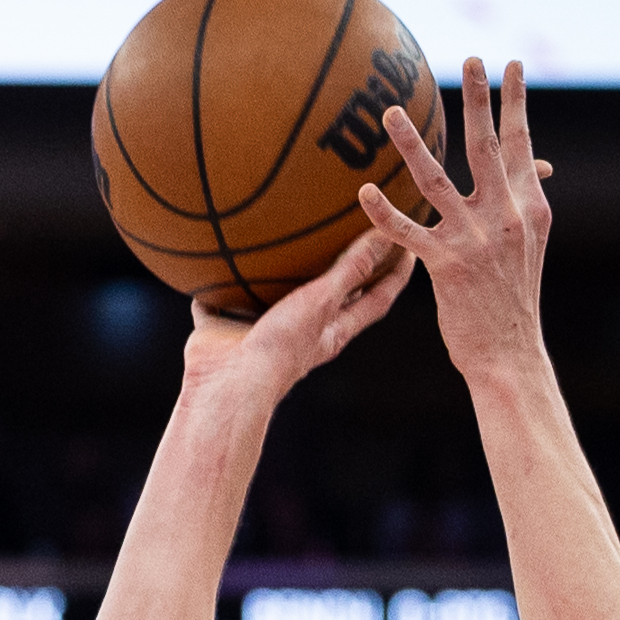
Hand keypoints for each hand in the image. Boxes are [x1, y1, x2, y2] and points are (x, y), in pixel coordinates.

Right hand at [183, 227, 415, 402]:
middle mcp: (300, 331)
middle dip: (346, 271)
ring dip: (277, 274)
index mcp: (332, 331)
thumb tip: (385, 233)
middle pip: (332, 298)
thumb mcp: (322, 302)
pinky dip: (214, 285)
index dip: (396, 276)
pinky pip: (218, 301)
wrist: (227, 386)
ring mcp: (260, 330)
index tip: (410, 247)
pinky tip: (208, 260)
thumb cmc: (281, 349)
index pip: (376, 300)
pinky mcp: (223, 328)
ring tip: (281, 239)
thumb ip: (351, 269)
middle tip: (357, 235)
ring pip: (273, 297)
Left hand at [358, 59, 551, 378]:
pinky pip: (409, 233)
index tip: (511, 65)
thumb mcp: (528, 246)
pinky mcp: (447, 266)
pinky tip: (364, 192)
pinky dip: (385, 213)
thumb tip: (533, 167)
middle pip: (487, 147)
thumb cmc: (512, 300)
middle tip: (468, 58)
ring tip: (389, 112)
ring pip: (437, 181)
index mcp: (530, 207)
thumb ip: (521, 204)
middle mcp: (507, 216)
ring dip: (411, 144)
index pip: (523, 144)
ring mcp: (476, 240)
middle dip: (478, 100)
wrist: (511, 352)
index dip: (516, 103)